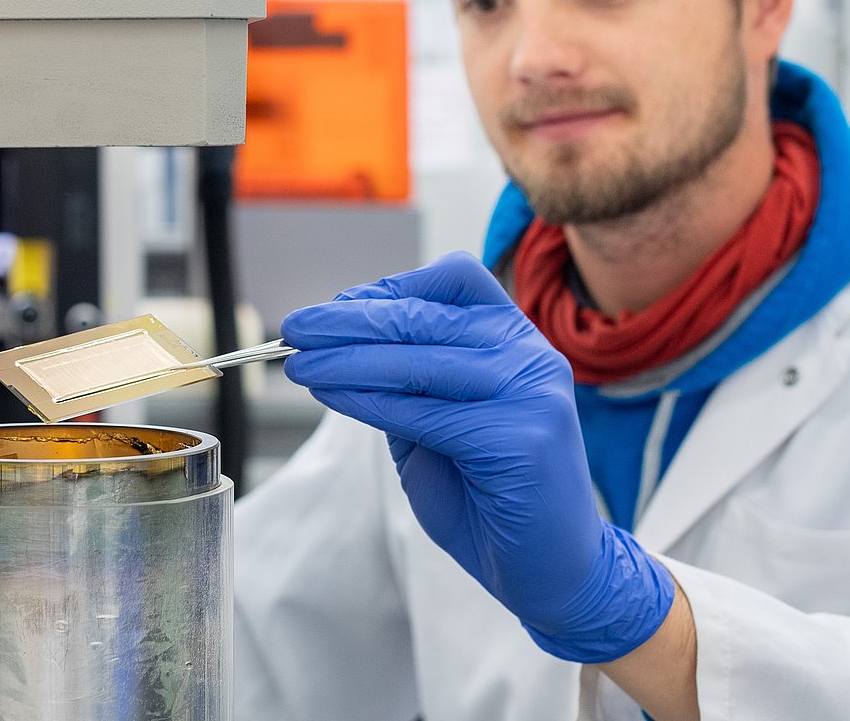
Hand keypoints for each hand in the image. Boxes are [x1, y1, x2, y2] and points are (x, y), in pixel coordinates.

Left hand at [279, 252, 672, 662]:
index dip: (389, 288)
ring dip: (346, 360)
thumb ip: (407, 382)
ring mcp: (531, 394)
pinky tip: (332, 395)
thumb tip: (340, 341)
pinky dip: (367, 401)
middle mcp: (531, 356)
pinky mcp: (520, 438)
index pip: (454, 279)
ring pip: (418, 362)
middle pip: (425, 317)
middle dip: (348, 321)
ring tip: (299, 366)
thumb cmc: (491, 497)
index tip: (335, 308)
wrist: (555, 571)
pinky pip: (424, 411)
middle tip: (295, 328)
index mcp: (517, 341)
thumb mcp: (441, 423)